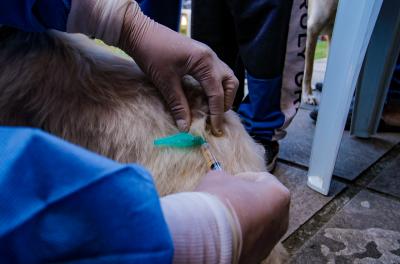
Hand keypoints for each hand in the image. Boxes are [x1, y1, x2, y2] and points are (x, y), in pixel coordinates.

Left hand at [118, 3, 237, 134]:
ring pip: (225, 76)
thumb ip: (178, 105)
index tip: (215, 129)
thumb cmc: (152, 54)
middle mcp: (210, 56)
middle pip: (230, 82)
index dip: (217, 113)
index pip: (217, 92)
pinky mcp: (200, 55)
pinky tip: (204, 95)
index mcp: (204, 62)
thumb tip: (185, 127)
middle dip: (226, 101)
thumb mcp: (165, 82)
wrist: (139, 32)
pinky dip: (215, 85)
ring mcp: (206, 54)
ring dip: (223, 93)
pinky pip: (216, 72)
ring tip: (213, 108)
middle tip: (215, 117)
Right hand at [195, 171, 289, 262]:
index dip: (244, 177)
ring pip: (258, 224)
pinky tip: (223, 231)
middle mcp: (282, 220)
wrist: (210, 236)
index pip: (263, 180)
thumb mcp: (218, 178)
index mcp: (279, 195)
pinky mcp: (258, 257)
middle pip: (264, 203)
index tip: (231, 180)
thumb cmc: (219, 201)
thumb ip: (227, 178)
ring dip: (243, 218)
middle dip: (246, 199)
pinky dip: (239, 235)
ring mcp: (271, 241)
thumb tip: (224, 180)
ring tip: (222, 215)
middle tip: (227, 197)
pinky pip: (249, 241)